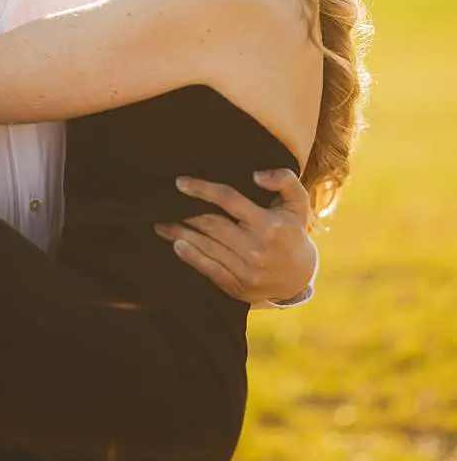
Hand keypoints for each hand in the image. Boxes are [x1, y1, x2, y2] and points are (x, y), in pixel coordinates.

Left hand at [155, 168, 315, 303]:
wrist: (300, 277)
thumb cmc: (291, 232)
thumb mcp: (297, 204)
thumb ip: (285, 181)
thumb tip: (257, 175)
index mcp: (269, 224)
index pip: (229, 200)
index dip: (202, 189)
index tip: (179, 183)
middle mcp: (257, 247)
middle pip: (211, 224)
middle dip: (184, 213)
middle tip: (162, 204)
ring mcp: (247, 269)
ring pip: (206, 246)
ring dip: (179, 233)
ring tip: (161, 224)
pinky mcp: (238, 285)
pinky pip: (209, 269)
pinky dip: (190, 256)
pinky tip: (176, 245)